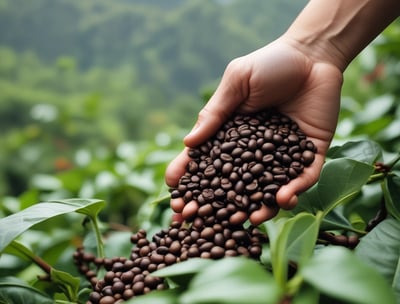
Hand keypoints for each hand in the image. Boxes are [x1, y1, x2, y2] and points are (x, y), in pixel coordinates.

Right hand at [165, 37, 342, 224]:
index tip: (177, 198)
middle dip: (217, 203)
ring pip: (267, 188)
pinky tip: (284, 198)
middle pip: (233, 183)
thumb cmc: (269, 64)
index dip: (190, 179)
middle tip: (202, 221)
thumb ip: (215, 112)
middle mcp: (255, 151)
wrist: (312, 55)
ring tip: (249, 219)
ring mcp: (283, 155)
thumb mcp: (237, 83)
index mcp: (232, 134)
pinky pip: (303, 177)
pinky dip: (294, 189)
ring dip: (258, 206)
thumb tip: (188, 142)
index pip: (207, 162)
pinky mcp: (310, 154)